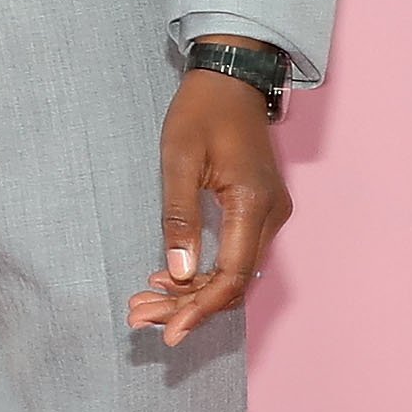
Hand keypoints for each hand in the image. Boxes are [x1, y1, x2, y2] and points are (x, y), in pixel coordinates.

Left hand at [129, 71, 291, 346]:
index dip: (200, 308)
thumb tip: (179, 273)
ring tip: (145, 303)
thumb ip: (179, 217)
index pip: (232, 276)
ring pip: (235, 272)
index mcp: (253, 203)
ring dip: (193, 293)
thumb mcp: (179, 160)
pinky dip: (205, 272)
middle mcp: (271, 214)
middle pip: (234, 282)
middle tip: (139, 317)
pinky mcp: (260, 210)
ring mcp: (269, 213)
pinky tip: (170, 279)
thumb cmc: (201, 111)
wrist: (230, 79)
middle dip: (188, 306)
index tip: (169, 332)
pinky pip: (236, 254)